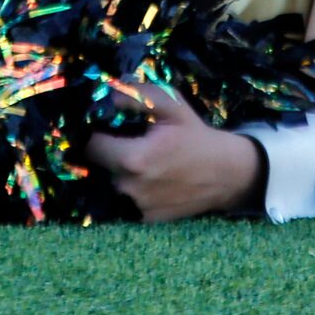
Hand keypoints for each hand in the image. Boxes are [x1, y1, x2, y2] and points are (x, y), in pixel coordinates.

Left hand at [85, 81, 263, 221]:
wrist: (225, 174)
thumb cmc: (195, 136)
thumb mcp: (171, 105)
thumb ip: (136, 95)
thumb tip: (107, 95)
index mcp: (132, 159)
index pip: (89, 146)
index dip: (92, 133)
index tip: (103, 125)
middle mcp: (128, 188)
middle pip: (98, 165)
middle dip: (107, 151)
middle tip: (126, 140)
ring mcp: (136, 207)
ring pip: (111, 182)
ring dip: (118, 170)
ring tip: (142, 159)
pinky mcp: (144, 219)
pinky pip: (125, 198)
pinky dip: (132, 187)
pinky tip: (151, 177)